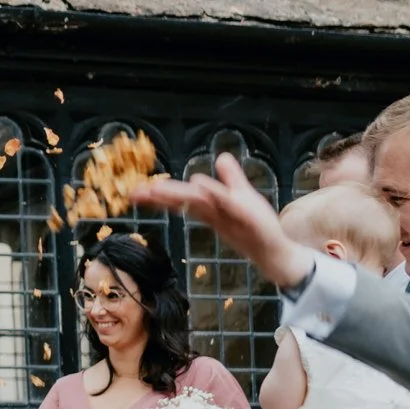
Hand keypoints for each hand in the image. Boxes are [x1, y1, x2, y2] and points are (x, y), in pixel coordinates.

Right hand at [139, 153, 320, 289]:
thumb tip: (221, 157)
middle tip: (135, 194)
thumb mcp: (243, 196)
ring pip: (198, 201)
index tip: (136, 192)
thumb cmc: (258, 227)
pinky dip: (212, 193)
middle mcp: (215, 210)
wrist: (274, 251)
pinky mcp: (245, 217)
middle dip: (159, 196)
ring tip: (156, 190)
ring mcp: (228, 214)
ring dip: (177, 194)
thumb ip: (231, 178)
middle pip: (183, 200)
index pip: (181, 197)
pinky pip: (226, 202)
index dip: (159, 194)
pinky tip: (199, 185)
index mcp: (210, 206)